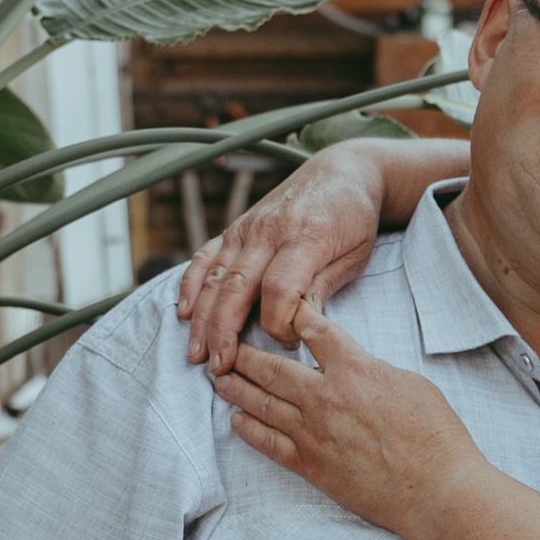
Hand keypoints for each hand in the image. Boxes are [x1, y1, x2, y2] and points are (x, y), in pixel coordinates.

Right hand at [177, 146, 384, 386]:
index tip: (289, 344)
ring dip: (202, 317)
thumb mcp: (356, 254)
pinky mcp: (236, 228)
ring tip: (196, 353)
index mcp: (306, 238)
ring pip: (215, 277)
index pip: (280, 289)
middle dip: (223, 332)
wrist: (341, 172)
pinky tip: (183, 310)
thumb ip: (326, 286)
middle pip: (237, 288)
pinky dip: (191, 283)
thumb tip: (301, 324)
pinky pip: (206, 256)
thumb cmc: (353, 218)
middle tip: (218, 367)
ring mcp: (247, 228)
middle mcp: (269, 231)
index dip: (279, 325)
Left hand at [220, 302, 486, 538]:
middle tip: (227, 347)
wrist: (437, 490)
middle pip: (272, 367)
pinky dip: (248, 429)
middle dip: (245, 354)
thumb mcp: (413, 383)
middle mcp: (326, 396)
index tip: (278, 310)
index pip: (312, 329)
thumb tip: (356, 365)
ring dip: (236, 388)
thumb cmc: (437, 437)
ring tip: (220, 379)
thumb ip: (374, 369)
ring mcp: (313, 433)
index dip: (292, 315)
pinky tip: (236, 420)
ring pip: (261, 403)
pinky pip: (267, 443)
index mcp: (355, 369)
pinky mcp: (310, 465)